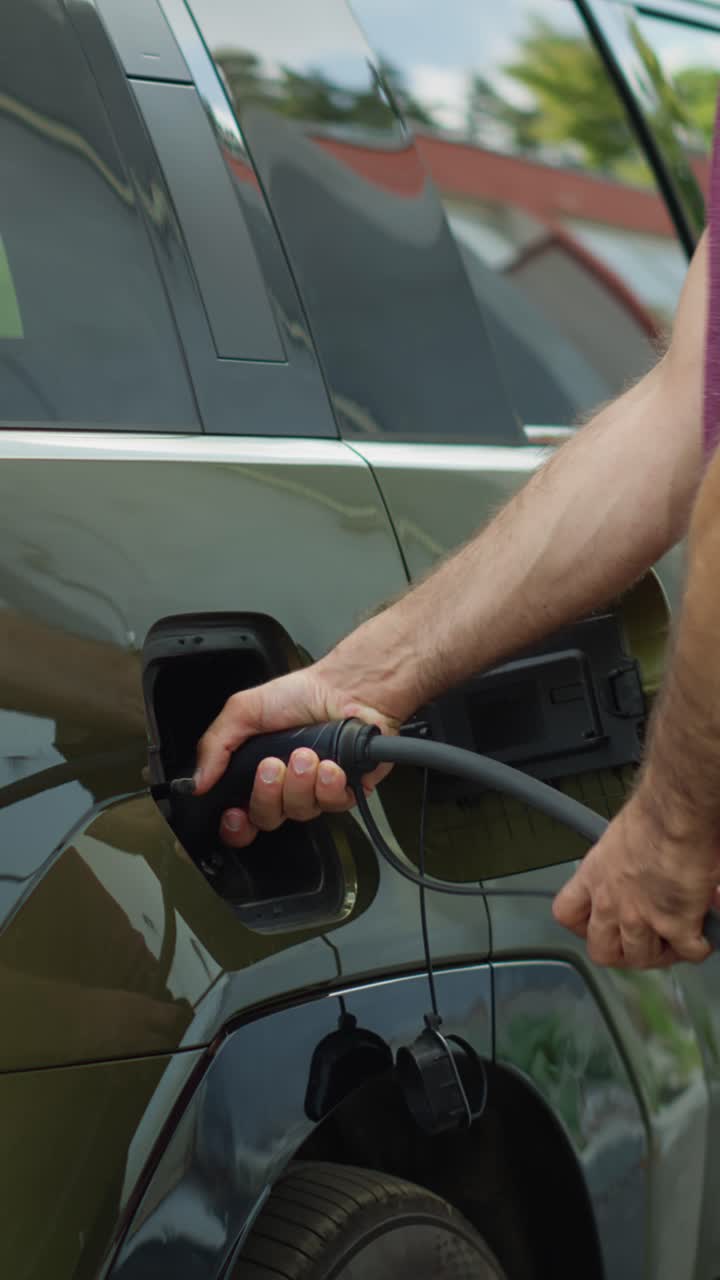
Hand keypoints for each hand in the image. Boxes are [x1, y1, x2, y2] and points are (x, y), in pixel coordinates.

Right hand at [193, 659, 406, 848]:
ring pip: (300, 812)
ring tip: (305, 754)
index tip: (233, 815)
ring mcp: (315, 793)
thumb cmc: (300, 695)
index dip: (235, 826)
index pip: (239, 818)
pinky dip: (328, 784)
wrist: (345, 687)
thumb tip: (196, 781)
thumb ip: (214, 745)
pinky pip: (333, 805)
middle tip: (272, 765)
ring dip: (299, 782)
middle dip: (267, 794)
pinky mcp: (345, 792)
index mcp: (256, 775)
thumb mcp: (243, 710)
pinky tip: (329, 764)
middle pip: (266, 819)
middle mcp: (284, 789)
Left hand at [552, 788, 719, 967]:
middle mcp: (610, 901)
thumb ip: (622, 863)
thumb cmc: (652, 812)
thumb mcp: (619, 838)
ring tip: (674, 940)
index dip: (582, 926)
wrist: (677, 812)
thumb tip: (642, 871)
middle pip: (601, 950)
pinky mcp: (675, 925)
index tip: (596, 925)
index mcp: (595, 875)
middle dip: (621, 952)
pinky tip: (703, 934)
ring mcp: (640, 918)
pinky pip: (687, 952)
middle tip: (639, 943)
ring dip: (660, 953)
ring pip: (641, 958)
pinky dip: (698, 947)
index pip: (567, 914)